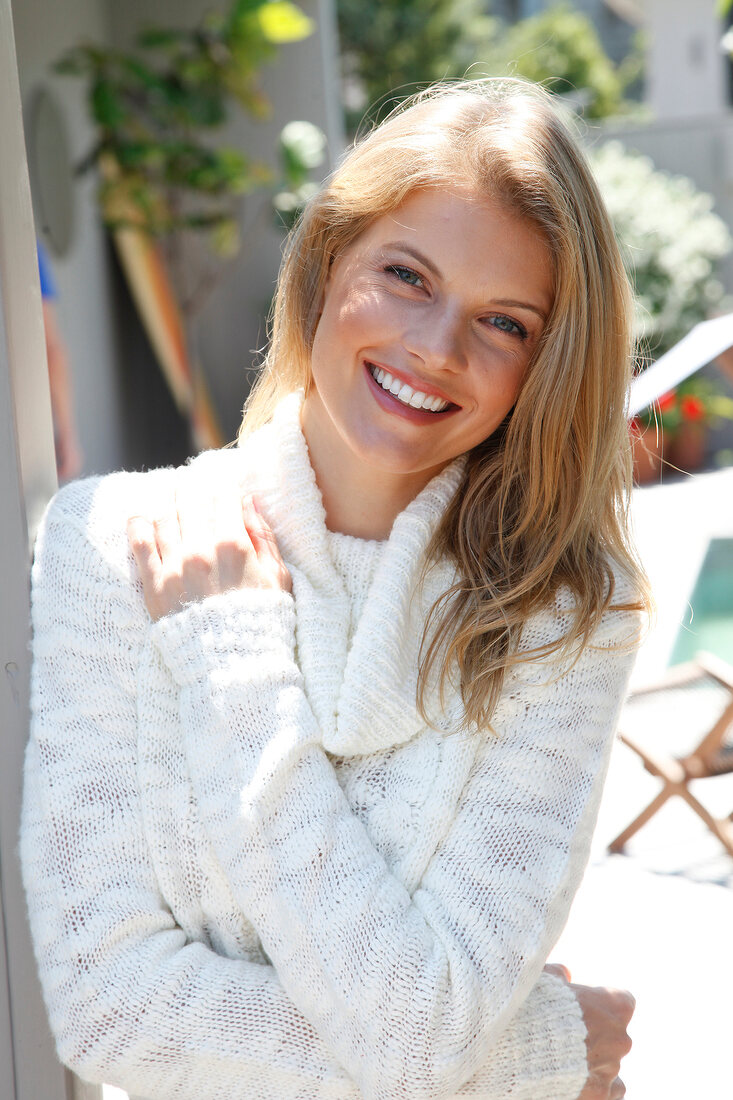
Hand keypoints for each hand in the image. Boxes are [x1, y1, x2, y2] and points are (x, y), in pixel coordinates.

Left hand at [127, 472, 291, 620]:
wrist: (234, 665)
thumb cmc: (262, 621)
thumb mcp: (278, 576)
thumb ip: (263, 535)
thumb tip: (248, 501)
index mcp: (234, 544)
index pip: (223, 496)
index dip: (224, 489)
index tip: (223, 491)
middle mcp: (200, 550)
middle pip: (190, 500)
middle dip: (194, 491)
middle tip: (196, 493)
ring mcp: (173, 567)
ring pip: (164, 517)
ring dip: (171, 511)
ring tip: (177, 516)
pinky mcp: (153, 585)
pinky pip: (139, 543)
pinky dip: (139, 526)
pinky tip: (143, 521)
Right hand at [544, 965, 633, 1099]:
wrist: (519, 1050)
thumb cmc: (532, 1008)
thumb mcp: (544, 979)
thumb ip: (559, 975)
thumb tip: (566, 974)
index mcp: (614, 1005)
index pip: (623, 1001)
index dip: (601, 1003)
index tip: (584, 1006)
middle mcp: (620, 1038)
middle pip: (615, 1034)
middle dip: (596, 1034)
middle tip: (565, 1034)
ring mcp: (612, 1069)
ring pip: (610, 1064)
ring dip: (593, 1061)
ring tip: (562, 1060)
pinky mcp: (601, 1094)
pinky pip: (611, 1090)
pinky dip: (597, 1085)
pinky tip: (576, 1080)